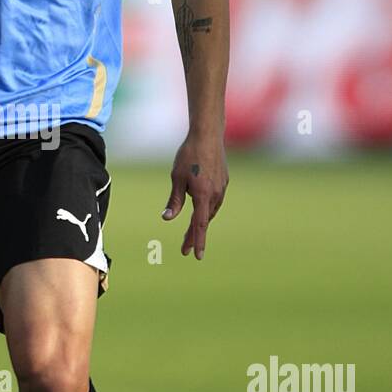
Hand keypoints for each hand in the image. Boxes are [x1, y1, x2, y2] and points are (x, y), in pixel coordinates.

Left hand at [162, 134, 227, 259]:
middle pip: (204, 220)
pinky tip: (201, 210)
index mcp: (203, 195)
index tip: (195, 255)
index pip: (200, 225)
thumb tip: (167, 219)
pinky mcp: (224, 181)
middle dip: (194, 235)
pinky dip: (207, 209)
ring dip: (201, 222)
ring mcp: (221, 188)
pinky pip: (215, 200)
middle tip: (185, 249)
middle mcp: (215, 194)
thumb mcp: (176, 179)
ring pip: (210, 211)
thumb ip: (174, 201)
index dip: (197, 241)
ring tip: (191, 232)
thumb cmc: (188, 156)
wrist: (207, 135)